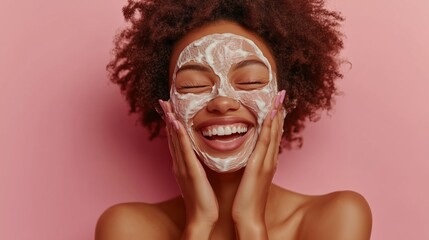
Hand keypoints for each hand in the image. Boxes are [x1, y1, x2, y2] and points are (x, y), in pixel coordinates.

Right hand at [159, 100, 218, 238]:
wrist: (202, 217)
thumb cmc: (203, 199)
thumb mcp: (199, 177)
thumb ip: (197, 165)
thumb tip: (200, 154)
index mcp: (182, 164)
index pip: (176, 139)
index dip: (172, 122)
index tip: (170, 107)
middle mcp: (179, 163)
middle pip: (172, 136)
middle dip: (168, 118)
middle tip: (164, 100)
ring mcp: (182, 167)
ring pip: (175, 140)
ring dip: (171, 122)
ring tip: (167, 106)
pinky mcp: (190, 171)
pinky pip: (184, 151)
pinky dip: (179, 136)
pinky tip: (177, 124)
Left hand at [231, 90, 285, 238]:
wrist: (249, 217)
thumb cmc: (248, 200)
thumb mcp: (251, 178)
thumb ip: (252, 166)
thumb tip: (249, 156)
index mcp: (267, 162)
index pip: (273, 136)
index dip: (276, 119)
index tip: (277, 103)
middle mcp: (270, 160)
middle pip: (277, 131)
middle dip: (279, 112)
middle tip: (281, 94)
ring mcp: (266, 162)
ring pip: (273, 133)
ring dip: (277, 114)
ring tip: (279, 98)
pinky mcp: (259, 166)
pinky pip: (265, 142)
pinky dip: (269, 127)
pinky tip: (270, 115)